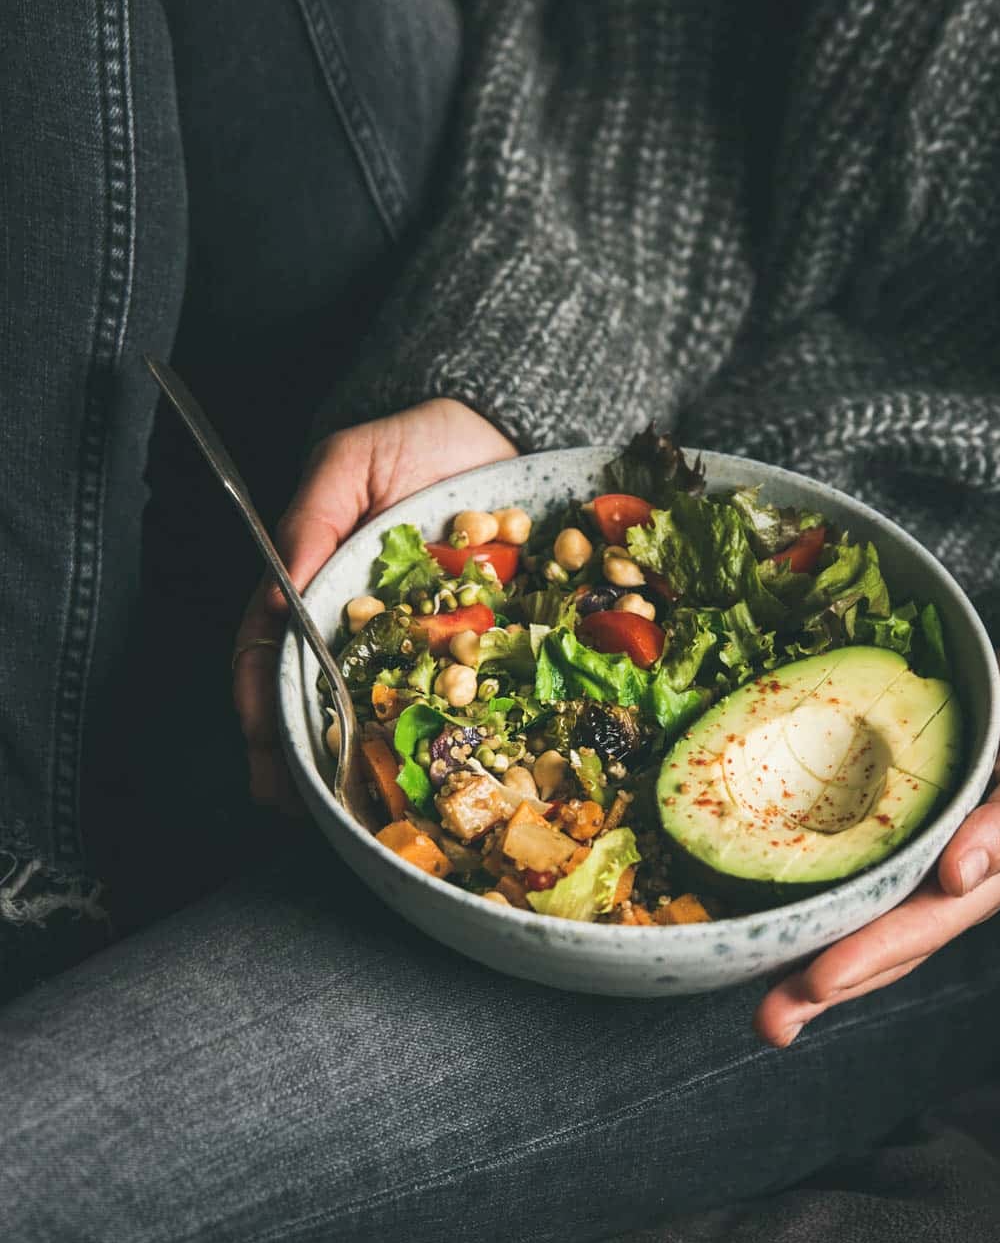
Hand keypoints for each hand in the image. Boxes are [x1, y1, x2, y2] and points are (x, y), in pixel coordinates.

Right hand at [233, 399, 517, 808]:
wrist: (496, 433)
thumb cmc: (414, 444)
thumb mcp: (349, 465)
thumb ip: (311, 521)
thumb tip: (278, 595)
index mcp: (318, 586)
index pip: (272, 652)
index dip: (261, 698)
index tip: (261, 739)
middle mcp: (361, 623)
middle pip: (315, 696)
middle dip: (297, 752)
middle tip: (291, 800)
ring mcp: (415, 639)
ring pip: (377, 710)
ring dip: (356, 762)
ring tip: (343, 809)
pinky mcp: (471, 643)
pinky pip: (456, 695)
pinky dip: (438, 739)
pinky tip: (431, 778)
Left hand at [753, 638, 999, 1047]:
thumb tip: (963, 875)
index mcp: (999, 871)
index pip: (925, 924)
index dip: (871, 955)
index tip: (818, 982)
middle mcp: (960, 882)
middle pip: (891, 947)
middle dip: (830, 987)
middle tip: (771, 1022)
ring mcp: (933, 868)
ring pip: (871, 931)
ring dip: (817, 972)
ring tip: (768, 1012)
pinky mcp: (907, 844)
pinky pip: (862, 891)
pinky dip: (822, 921)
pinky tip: (779, 939)